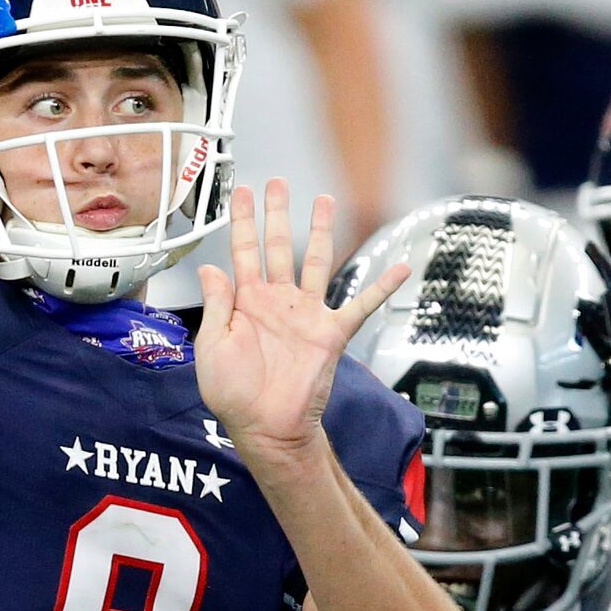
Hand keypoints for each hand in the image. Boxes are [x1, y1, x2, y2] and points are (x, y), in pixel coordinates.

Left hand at [195, 179, 406, 471]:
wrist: (267, 428)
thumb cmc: (234, 395)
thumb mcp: (212, 348)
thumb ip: (215, 305)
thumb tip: (210, 265)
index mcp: (245, 302)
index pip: (243, 251)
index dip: (243, 221)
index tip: (242, 192)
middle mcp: (277, 301)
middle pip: (279, 246)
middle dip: (278, 213)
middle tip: (278, 182)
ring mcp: (306, 314)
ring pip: (317, 262)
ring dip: (321, 231)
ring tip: (326, 200)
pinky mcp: (331, 333)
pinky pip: (361, 304)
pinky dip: (382, 285)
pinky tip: (401, 267)